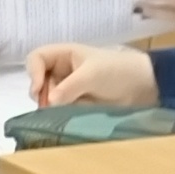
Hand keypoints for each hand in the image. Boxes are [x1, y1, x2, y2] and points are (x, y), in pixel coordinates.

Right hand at [27, 41, 156, 110]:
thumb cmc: (117, 71)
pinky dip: (57, 116)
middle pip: (37, 82)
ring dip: (48, 107)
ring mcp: (66, 89)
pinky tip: (65, 118)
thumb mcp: (92, 74)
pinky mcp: (72, 106)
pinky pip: (56, 112)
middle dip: (41, 94)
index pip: (36, 59)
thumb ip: (69, 87)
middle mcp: (62, 71)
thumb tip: (48, 103)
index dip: (33, 73)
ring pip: (45, 99)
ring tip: (61, 112)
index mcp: (65, 55)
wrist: (141, 88)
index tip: (39, 90)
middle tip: (50, 107)